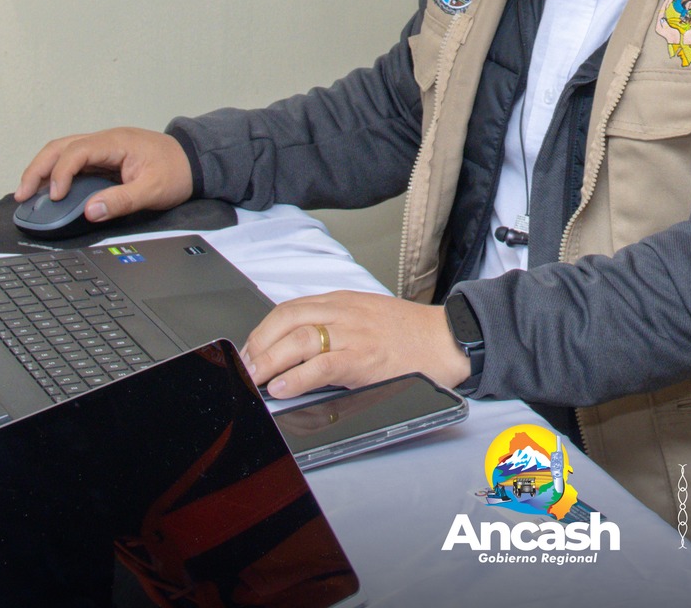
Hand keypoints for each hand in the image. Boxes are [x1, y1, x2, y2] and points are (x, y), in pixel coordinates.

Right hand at [14, 126, 192, 223]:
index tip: (54, 197)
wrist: (194, 161)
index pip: (77, 152)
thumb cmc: (176, 172)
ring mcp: (103, 147)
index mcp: (116, 143)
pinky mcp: (103, 157)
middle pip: (60, 146)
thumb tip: (90, 211)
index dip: (60, 174)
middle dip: (37, 169)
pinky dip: (55, 172)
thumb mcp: (153, 190)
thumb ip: (122, 201)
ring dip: (42, 169)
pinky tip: (46, 189)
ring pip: (62, 150)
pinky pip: (72, 160)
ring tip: (26, 192)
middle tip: (21, 194)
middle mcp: (105, 140)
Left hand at [240, 290, 470, 399]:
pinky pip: (321, 365)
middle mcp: (344, 313)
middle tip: (246, 367)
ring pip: (299, 339)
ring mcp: (353, 334)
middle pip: (287, 319)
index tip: (250, 351)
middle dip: (258, 343)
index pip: (290, 309)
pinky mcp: (363, 358)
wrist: (445, 340)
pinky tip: (282, 387)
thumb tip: (296, 351)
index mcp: (342, 302)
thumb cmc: (407, 334)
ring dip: (269, 360)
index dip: (263, 330)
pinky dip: (295, 377)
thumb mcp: (365, 318)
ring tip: (256, 378)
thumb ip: (333, 326)